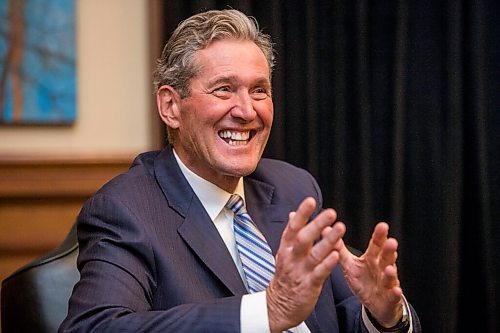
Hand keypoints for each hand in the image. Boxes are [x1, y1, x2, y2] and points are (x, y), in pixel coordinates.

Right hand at [266, 197, 345, 332]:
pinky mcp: (309, 285)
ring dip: (328, 240)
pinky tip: (336, 254)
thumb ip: (292, 233)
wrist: (279, 306)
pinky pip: (319, 273)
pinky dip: (328, 263)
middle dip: (317, 224)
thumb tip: (292, 213)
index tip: (311, 201)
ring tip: (340, 228)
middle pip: (303, 237)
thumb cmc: (286, 276)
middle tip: (331, 212)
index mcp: (286, 247)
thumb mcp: (285, 252)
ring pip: (314, 254)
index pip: (293, 227)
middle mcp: (292, 257)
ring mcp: (300, 271)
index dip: (302, 214)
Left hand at [338, 222, 403, 326]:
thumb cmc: (363, 279)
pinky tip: (396, 290)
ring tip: (390, 268)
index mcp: (372, 258)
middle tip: (391, 241)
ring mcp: (387, 283)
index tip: (382, 226)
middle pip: (386, 257)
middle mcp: (382, 268)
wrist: (376, 303)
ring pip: (390, 276)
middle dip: (388, 250)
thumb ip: (339, 249)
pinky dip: (395, 294)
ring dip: (391, 272)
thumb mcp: (350, 264)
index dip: (379, 236)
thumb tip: (328, 229)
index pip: (376, 245)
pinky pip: (393, 296)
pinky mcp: (390, 298)